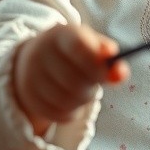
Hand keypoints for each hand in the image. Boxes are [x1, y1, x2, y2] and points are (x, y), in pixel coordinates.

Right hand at [12, 23, 128, 135]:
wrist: (36, 59)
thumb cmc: (72, 51)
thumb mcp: (89, 42)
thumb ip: (107, 54)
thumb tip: (120, 73)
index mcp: (59, 34)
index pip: (78, 47)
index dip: (96, 63)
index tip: (108, 72)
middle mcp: (40, 54)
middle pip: (75, 81)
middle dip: (92, 85)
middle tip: (95, 80)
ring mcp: (31, 78)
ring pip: (68, 101)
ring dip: (83, 100)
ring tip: (82, 89)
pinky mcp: (30, 99)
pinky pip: (60, 114)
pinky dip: (72, 111)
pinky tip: (70, 99)